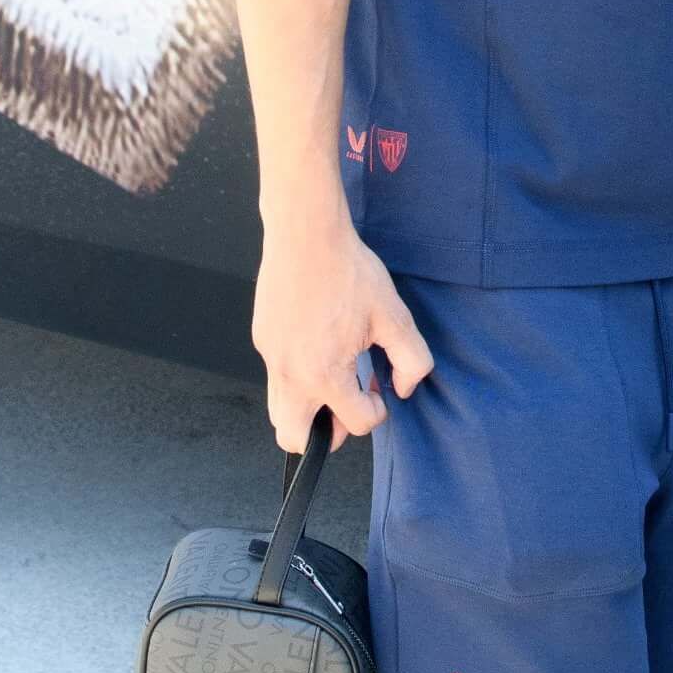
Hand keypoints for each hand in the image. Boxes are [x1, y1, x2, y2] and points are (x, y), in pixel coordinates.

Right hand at [253, 208, 435, 450]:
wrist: (306, 234)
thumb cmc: (348, 271)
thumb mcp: (394, 316)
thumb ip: (411, 360)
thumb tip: (404, 387)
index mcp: (325, 375)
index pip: (356, 424)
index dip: (376, 410)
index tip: (377, 387)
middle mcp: (290, 374)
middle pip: (293, 438)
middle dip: (323, 434)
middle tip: (345, 406)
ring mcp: (270, 357)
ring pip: (279, 409)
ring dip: (307, 407)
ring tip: (332, 379)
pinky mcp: (261, 338)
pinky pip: (276, 375)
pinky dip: (296, 376)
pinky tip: (318, 344)